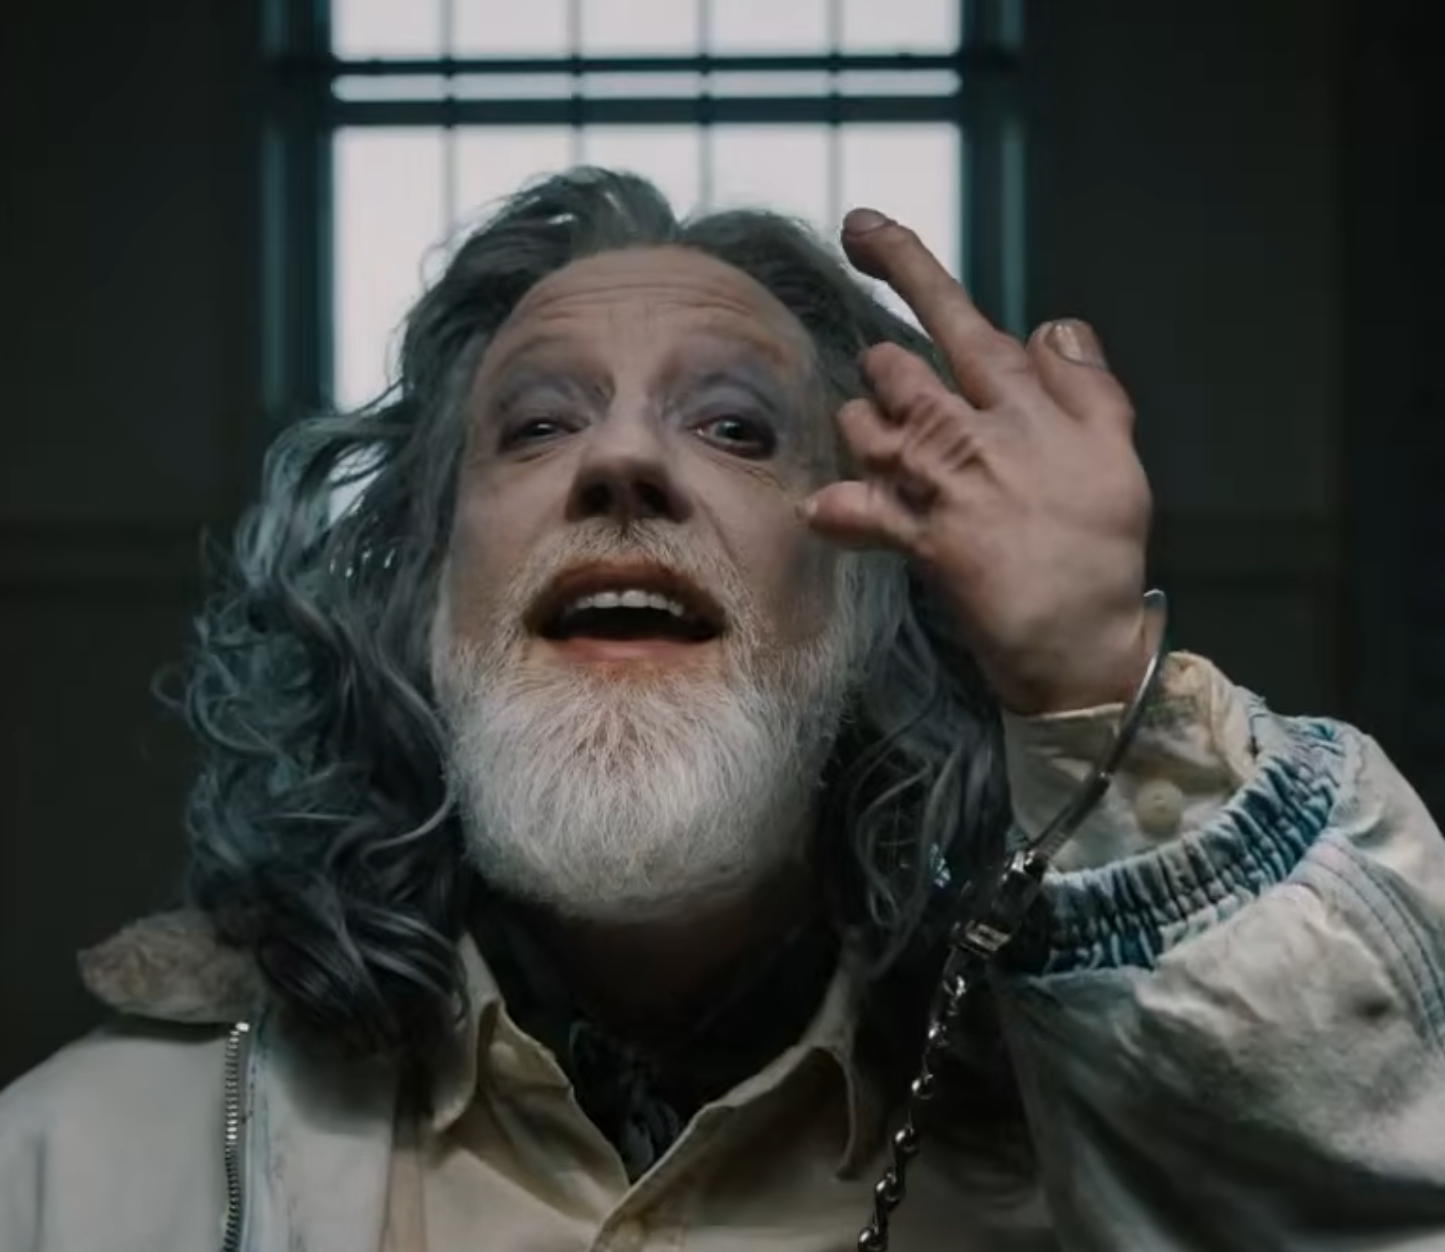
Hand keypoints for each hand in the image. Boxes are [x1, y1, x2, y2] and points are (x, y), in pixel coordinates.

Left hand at [801, 208, 1152, 715]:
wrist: (1080, 633)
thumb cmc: (1102, 542)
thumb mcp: (1117, 446)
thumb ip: (1081, 379)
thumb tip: (1051, 325)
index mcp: (1017, 400)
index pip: (953, 313)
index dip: (903, 262)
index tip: (859, 225)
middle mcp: (965, 431)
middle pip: (891, 367)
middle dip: (885, 373)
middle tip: (903, 399)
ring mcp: (933, 484)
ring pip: (863, 426)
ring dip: (863, 429)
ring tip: (885, 448)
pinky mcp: (912, 536)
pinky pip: (849, 509)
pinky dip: (835, 508)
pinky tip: (828, 509)